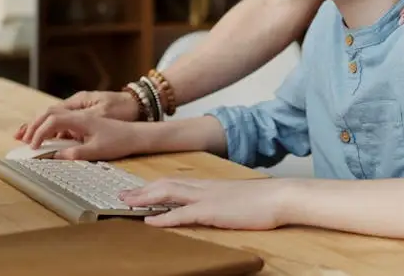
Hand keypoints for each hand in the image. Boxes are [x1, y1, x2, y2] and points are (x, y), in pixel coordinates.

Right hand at [17, 109, 142, 160]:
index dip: (40, 132)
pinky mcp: (82, 120)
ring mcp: (80, 115)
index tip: (33, 146)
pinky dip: (48, 127)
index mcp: (82, 117)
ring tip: (24, 136)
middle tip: (20, 139)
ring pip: (54, 115)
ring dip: (39, 125)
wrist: (135, 134)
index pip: (53, 119)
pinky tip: (42, 137)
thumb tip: (55, 156)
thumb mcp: (98, 150)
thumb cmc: (119, 141)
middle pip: (49, 113)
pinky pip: (61, 121)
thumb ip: (76, 153)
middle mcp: (79, 112)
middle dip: (33, 125)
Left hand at [120, 178, 290, 230]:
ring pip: (169, 193)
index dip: (154, 185)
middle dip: (142, 190)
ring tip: (127, 203)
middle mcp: (204, 187)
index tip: (139, 189)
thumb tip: (215, 205)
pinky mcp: (213, 211)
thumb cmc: (264, 200)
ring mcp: (207, 198)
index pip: (175, 181)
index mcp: (209, 185)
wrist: (280, 197)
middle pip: (166, 184)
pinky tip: (150, 221)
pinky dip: (164, 217)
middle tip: (122, 195)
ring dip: (146, 198)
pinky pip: (183, 213)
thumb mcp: (238, 198)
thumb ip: (222, 199)